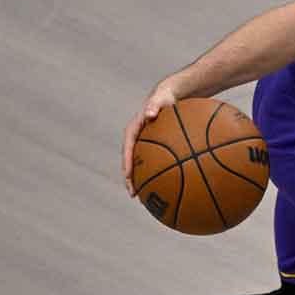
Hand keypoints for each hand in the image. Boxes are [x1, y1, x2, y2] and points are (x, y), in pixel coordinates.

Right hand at [121, 81, 181, 195]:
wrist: (168, 97)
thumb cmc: (165, 98)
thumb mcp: (159, 99)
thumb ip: (153, 106)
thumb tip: (149, 114)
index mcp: (134, 131)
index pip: (127, 149)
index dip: (126, 164)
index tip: (127, 176)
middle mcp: (137, 140)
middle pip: (131, 162)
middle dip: (130, 179)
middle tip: (133, 194)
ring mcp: (144, 145)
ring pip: (141, 166)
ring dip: (142, 181)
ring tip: (145, 197)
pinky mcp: (154, 148)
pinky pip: (154, 163)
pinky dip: (158, 174)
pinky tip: (168, 188)